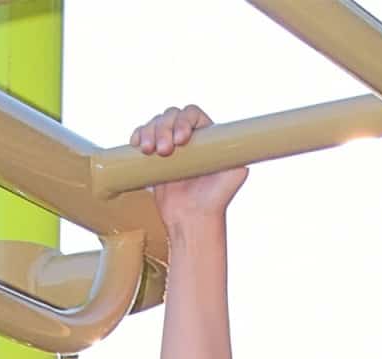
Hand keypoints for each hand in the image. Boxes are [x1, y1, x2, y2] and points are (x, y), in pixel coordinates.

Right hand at [130, 105, 248, 228]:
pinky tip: (137, 145)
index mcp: (207, 137)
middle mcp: (189, 138)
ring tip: (149, 152)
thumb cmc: (216, 201)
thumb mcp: (234, 177)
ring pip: (155, 124)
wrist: (193, 220)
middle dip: (163, 128)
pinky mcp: (154, 157)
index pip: (192, 114)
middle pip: (171, 115)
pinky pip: (142, 136)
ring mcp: (170, 146)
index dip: (183, 120)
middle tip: (164, 151)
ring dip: (149, 132)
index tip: (181, 140)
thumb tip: (244, 142)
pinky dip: (138, 136)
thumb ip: (238, 156)